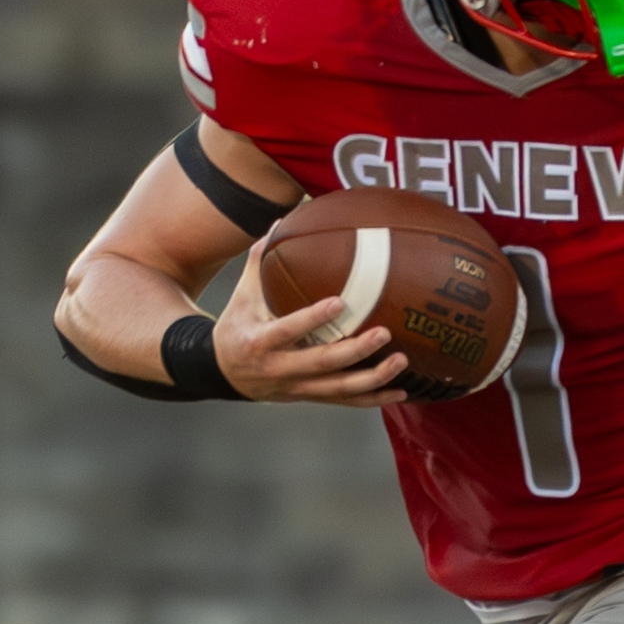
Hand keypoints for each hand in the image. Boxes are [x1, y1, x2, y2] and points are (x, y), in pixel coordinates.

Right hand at [213, 234, 408, 405]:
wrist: (222, 371)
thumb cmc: (238, 325)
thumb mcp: (241, 294)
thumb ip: (261, 259)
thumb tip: (281, 221)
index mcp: (259, 341)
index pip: (288, 329)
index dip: (313, 319)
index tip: (341, 302)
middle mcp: (278, 368)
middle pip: (321, 363)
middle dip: (355, 351)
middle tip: (384, 333)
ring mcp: (296, 386)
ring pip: (337, 388)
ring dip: (372, 378)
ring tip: (401, 361)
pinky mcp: (309, 396)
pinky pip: (344, 402)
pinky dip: (373, 398)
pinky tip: (400, 391)